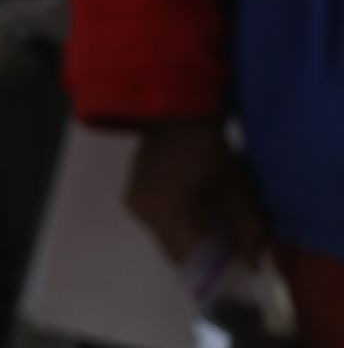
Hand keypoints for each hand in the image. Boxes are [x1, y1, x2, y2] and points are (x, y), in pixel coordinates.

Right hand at [126, 120, 264, 264]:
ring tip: (215, 229)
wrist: (172, 114)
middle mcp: (144, 214)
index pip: (190, 259)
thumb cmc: (207, 149)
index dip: (215, 271)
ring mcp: (135, 207)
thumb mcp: (236, 188)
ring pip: (167, 239)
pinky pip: (158, 225)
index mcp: (167, 211)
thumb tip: (254, 264)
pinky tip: (196, 212)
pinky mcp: (133, 199)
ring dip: (191, 241)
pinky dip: (179, 227)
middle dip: (204, 257)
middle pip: (176, 252)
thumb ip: (247, 229)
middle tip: (230, 251)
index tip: (237, 272)